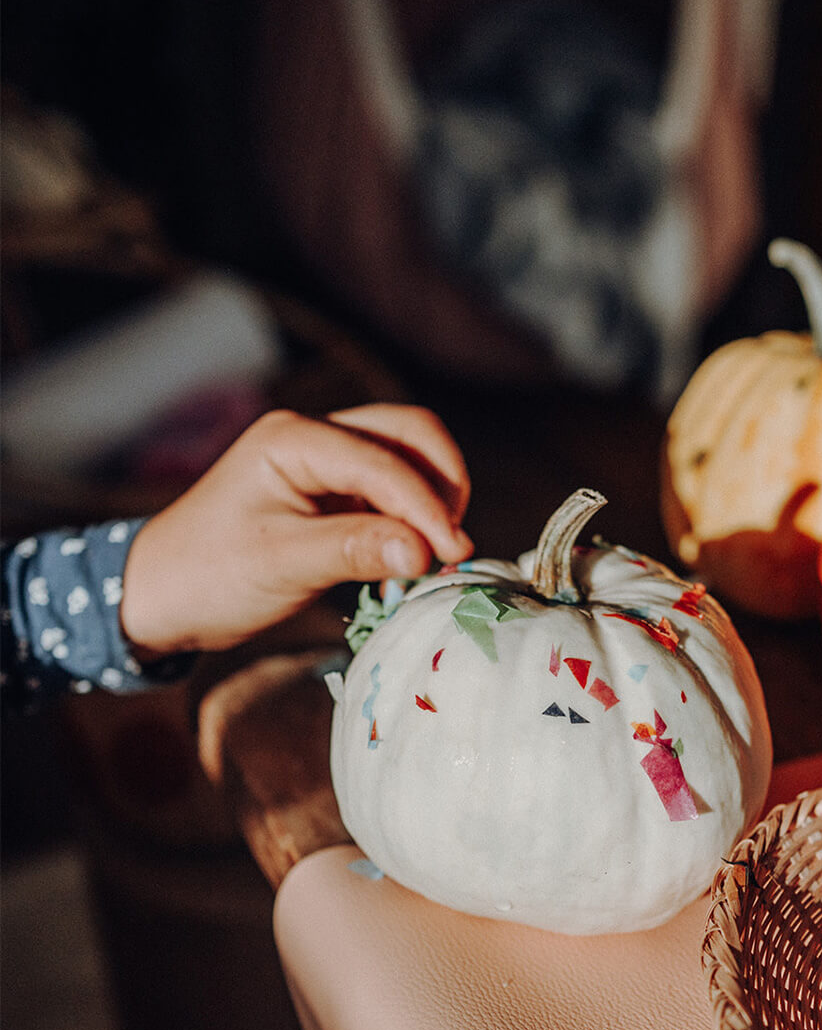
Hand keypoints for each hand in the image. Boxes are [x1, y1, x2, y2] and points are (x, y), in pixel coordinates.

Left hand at [120, 404, 472, 656]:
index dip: (426, 507)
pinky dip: (413, 518)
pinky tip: (410, 558)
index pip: (384, 460)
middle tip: (451, 548)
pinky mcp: (333, 492)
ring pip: (407, 459)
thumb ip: (354, 550)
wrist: (162, 594)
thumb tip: (427, 551)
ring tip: (433, 557)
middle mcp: (314, 436)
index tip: (452, 555)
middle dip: (442, 486)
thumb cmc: (208, 575)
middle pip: (409, 435)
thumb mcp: (281, 564)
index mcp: (293, 439)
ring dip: (432, 500)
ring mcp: (325, 462)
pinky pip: (391, 491)